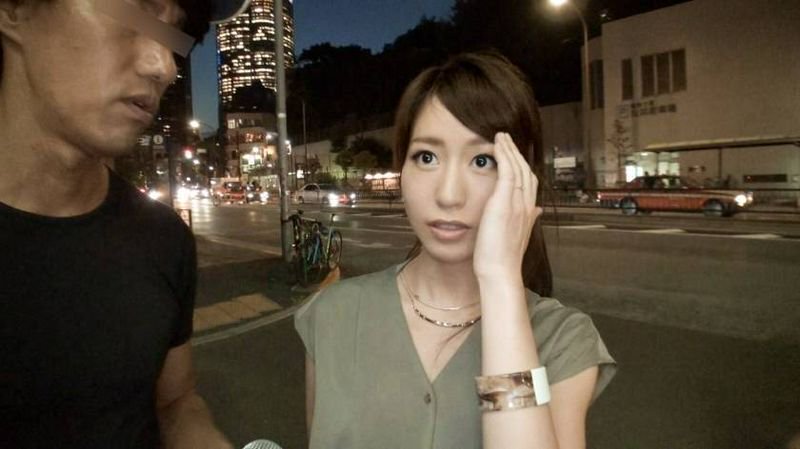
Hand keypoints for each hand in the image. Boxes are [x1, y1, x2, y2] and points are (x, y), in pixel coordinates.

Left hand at [473, 132, 541, 282]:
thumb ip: (528, 220)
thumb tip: (537, 212)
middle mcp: (527, 204)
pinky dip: (504, 155)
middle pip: (526, 171)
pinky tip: (497, 145)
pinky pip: (508, 171)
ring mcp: (518, 202)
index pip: (530, 182)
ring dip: (510, 149)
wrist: (500, 271)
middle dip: (517, 153)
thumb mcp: (518, 236)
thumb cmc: (503, 258)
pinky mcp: (505, 202)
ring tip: (502, 136)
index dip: (523, 166)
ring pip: (518, 167)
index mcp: (529, 212)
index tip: (515, 155)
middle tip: (508, 138)